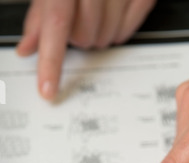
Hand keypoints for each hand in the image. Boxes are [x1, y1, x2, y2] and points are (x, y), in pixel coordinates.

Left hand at [16, 0, 155, 99]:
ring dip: (99, 34)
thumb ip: (40, 18)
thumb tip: (27, 48)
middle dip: (78, 36)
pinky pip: (127, 32)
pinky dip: (118, 30)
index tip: (48, 89)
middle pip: (84, 37)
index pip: (56, 23)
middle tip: (79, 18)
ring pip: (106, 38)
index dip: (51, 60)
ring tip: (97, 13)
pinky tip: (112, 14)